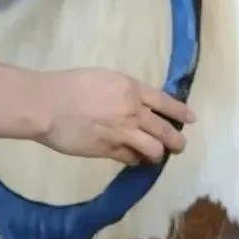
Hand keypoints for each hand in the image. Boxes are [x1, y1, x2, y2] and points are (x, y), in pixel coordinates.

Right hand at [35, 68, 195, 165]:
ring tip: (157, 156)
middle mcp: (133, 111)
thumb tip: (135, 104)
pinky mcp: (108, 151)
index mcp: (131, 89)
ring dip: (158, 154)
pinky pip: (131, 159)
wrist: (47, 104)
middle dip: (176, 140)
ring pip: (154, 150)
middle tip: (179, 145)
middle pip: (165, 130)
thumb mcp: (104, 78)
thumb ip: (124, 91)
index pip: (165, 102)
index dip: (180, 112)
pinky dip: (136, 160)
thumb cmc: (70, 85)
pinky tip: (135, 160)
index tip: (191, 119)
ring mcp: (122, 133)